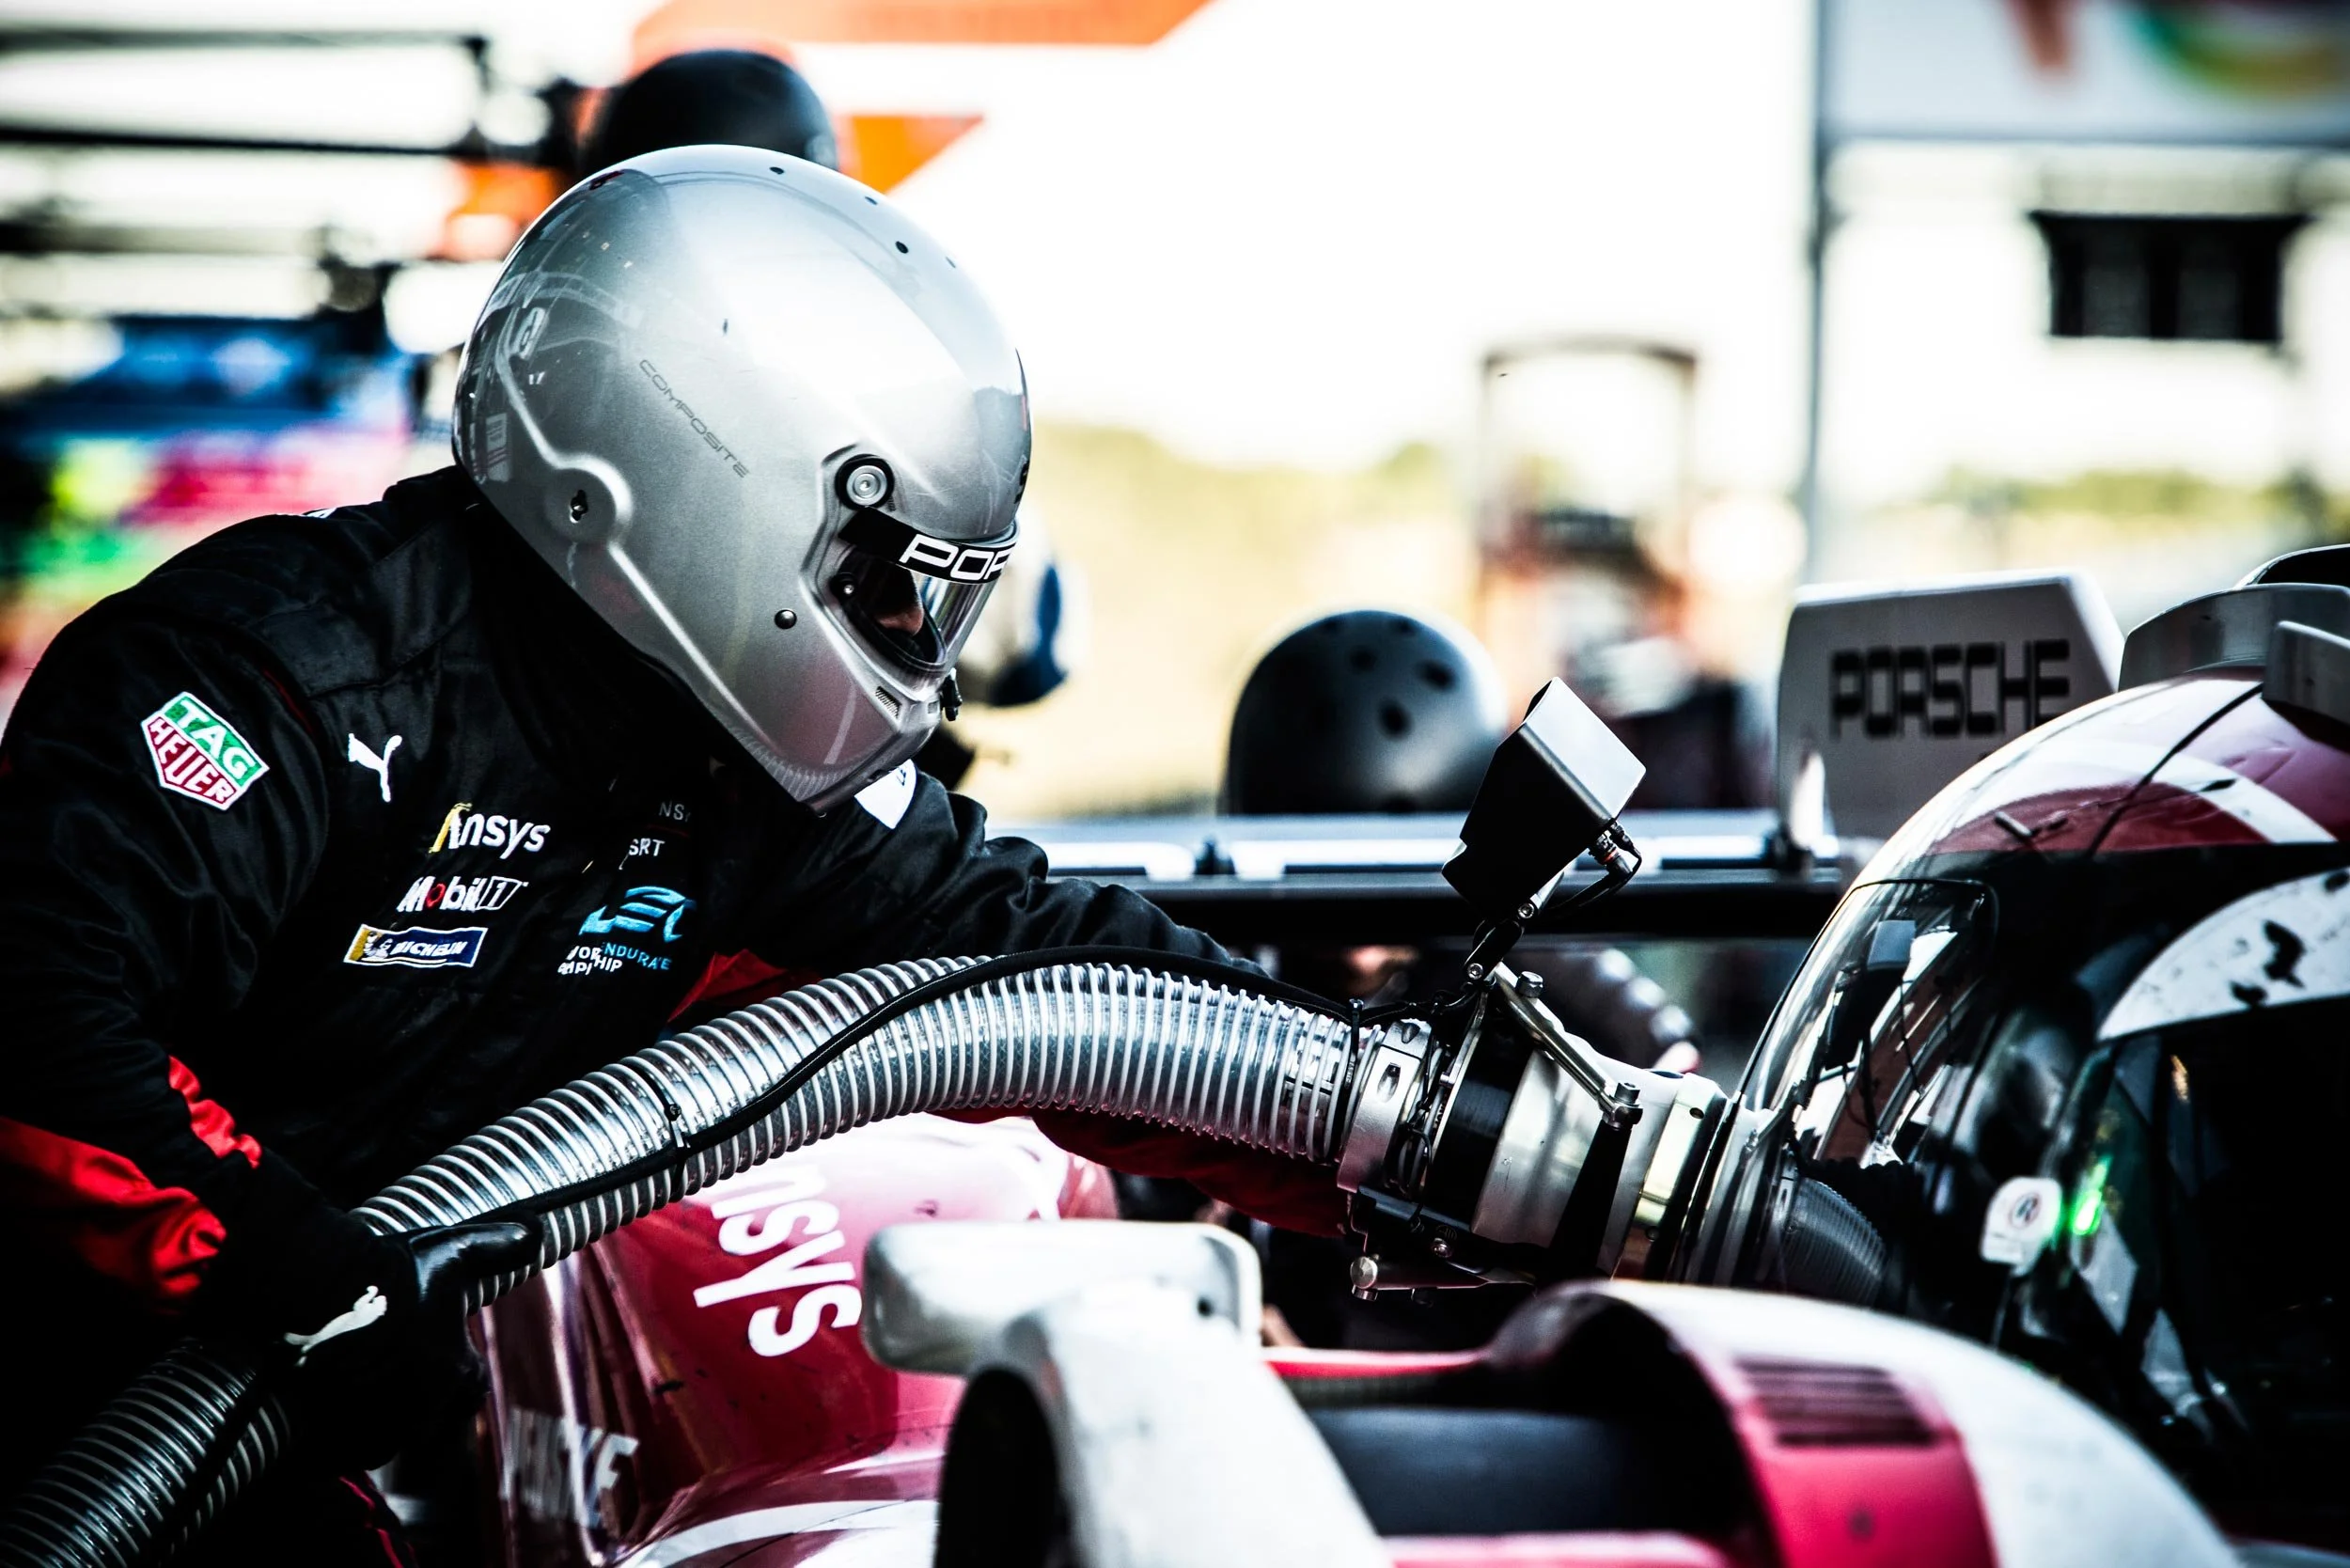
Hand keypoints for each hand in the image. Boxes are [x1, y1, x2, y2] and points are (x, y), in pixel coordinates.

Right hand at [282, 1221, 538, 1471]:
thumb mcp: (451, 1251)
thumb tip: (534, 1231)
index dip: (460, 1374)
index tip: (444, 1358)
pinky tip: (329, 1409)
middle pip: (428, 1422)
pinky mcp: (329, 1435)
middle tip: (399, 1379)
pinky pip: (342, 1450)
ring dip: (379, 1423)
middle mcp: (418, 1409)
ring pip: (385, 1441)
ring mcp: (372, 1426)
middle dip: (420, 1405)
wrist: (319, 1291)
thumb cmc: (391, 1271)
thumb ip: (495, 1246)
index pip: (471, 1387)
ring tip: (362, 1393)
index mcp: (453, 1373)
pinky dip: (339, 1437)